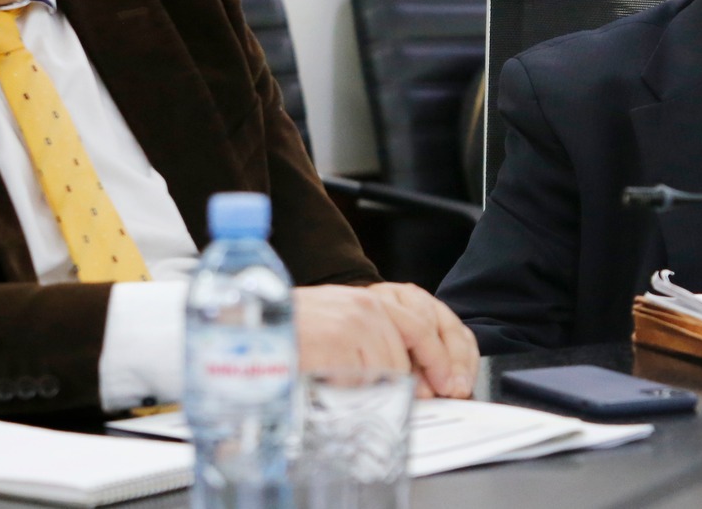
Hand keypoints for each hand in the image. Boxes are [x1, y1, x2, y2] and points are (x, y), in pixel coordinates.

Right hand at [291, 283, 478, 398]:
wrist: (252, 325)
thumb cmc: (291, 330)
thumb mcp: (339, 323)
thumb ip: (371, 339)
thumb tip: (405, 374)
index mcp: (370, 302)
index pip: (420, 328)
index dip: (439, 359)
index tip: (449, 382)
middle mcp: (366, 308)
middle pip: (405, 357)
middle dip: (412, 384)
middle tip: (409, 400)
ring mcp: (353, 325)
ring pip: (385, 372)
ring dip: (369, 386)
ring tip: (340, 380)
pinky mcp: (337, 344)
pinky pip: (359, 380)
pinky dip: (346, 388)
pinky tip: (326, 379)